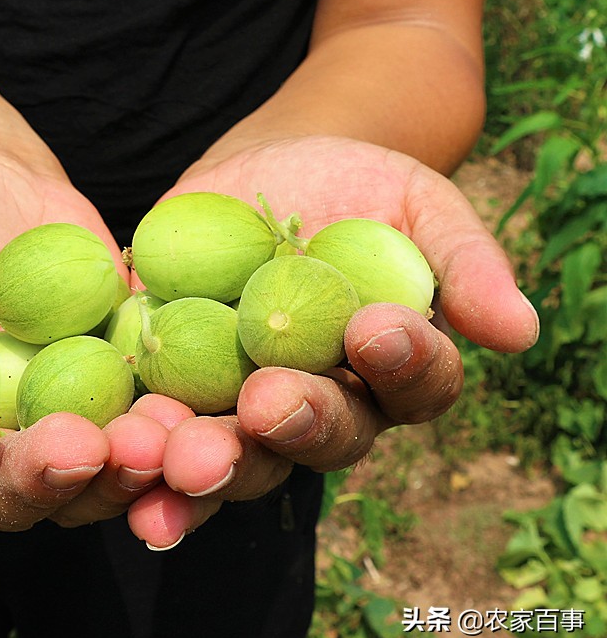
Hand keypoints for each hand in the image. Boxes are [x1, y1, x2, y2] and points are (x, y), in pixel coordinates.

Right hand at [0, 151, 169, 529]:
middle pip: (5, 491)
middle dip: (41, 477)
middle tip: (77, 447)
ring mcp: (56, 425)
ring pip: (84, 478)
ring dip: (118, 471)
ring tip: (151, 441)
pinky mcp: (117, 395)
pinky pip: (142, 426)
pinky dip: (167, 431)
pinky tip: (192, 417)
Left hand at [124, 135, 539, 548]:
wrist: (263, 173)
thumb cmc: (354, 184)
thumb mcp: (415, 200)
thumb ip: (464, 259)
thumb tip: (519, 330)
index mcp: (391, 370)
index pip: (412, 383)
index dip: (401, 363)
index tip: (375, 328)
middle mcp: (323, 405)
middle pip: (319, 437)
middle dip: (294, 425)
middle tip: (267, 406)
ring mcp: (243, 408)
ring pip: (235, 456)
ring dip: (206, 464)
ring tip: (177, 458)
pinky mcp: (174, 393)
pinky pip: (158, 433)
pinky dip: (139, 453)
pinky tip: (117, 455)